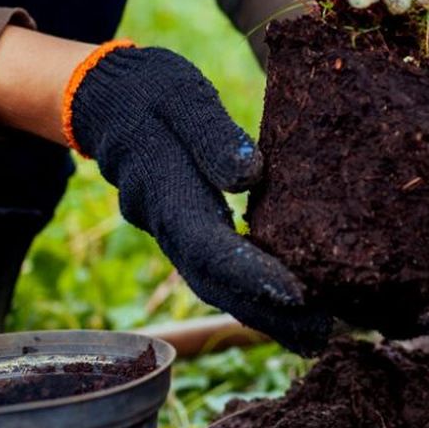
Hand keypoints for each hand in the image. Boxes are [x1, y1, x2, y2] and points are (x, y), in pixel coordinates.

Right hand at [66, 44, 333, 353]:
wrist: (105, 98)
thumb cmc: (150, 91)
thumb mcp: (182, 97)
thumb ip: (212, 134)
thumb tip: (250, 176)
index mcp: (166, 191)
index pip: (210, 246)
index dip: (252, 275)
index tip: (299, 296)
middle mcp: (166, 224)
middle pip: (214, 283)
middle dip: (266, 314)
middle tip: (323, 336)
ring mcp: (172, 232)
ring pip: (214, 285)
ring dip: (261, 314)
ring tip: (316, 334)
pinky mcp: (185, 230)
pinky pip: (216, 271)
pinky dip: (250, 293)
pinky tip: (288, 306)